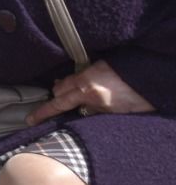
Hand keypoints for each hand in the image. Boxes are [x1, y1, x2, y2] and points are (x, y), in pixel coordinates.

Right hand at [28, 59, 155, 123]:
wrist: (153, 76)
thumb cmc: (139, 98)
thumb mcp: (117, 113)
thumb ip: (95, 112)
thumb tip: (81, 113)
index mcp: (89, 94)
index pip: (59, 104)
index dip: (43, 112)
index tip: (30, 119)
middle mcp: (86, 80)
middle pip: (58, 88)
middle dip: (54, 99)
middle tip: (54, 111)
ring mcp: (91, 70)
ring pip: (67, 80)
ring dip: (64, 90)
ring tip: (68, 100)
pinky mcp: (98, 65)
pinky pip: (78, 75)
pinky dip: (74, 83)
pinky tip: (81, 90)